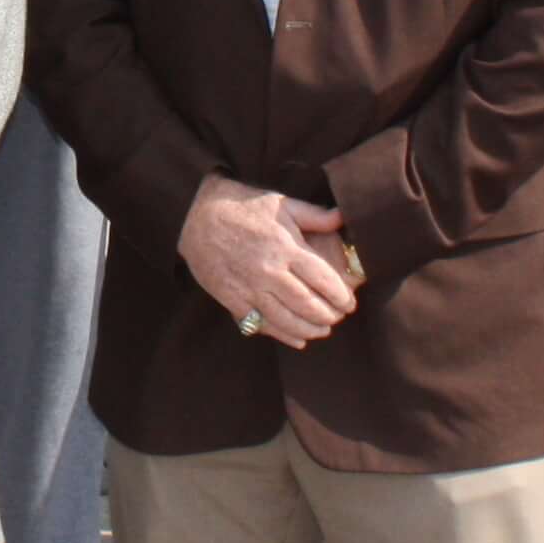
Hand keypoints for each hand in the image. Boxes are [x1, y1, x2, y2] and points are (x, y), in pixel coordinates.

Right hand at [175, 177, 357, 348]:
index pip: (322, 279)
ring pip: (286, 319)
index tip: (349, 303)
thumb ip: (314, 215)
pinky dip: (282, 335)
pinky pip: (261, 324)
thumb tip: (343, 217)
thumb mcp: (280, 202)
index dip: (340, 296)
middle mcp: (269, 271)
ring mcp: (249, 287)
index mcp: (285, 247)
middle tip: (338, 317)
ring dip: (309, 329)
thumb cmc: (241, 206)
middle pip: (307, 304)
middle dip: (328, 316)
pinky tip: (297, 339)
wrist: (194, 215)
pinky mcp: (232, 298)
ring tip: (322, 330)